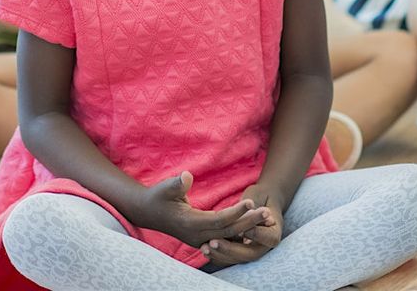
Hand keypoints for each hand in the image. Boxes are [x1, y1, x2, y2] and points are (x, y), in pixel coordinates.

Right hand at [133, 171, 266, 248]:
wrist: (148, 213)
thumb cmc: (157, 197)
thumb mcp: (164, 188)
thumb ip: (176, 184)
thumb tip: (186, 176)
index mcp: (189, 224)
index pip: (218, 220)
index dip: (235, 212)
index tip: (250, 201)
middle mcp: (197, 236)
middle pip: (228, 231)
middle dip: (249, 222)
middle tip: (268, 212)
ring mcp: (201, 239)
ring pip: (229, 236)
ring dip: (248, 228)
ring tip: (266, 218)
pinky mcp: (203, 238)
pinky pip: (225, 238)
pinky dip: (240, 232)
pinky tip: (255, 225)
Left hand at [201, 184, 283, 266]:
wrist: (262, 205)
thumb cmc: (260, 197)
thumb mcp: (259, 199)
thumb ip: (255, 208)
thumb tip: (256, 210)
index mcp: (275, 232)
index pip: (270, 239)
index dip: (256, 234)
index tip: (242, 229)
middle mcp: (265, 246)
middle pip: (250, 254)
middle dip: (230, 249)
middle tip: (212, 242)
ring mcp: (253, 251)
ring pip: (237, 259)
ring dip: (220, 254)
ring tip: (205, 247)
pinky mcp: (240, 252)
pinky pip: (229, 259)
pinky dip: (217, 256)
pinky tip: (204, 250)